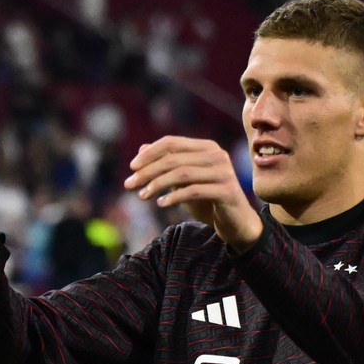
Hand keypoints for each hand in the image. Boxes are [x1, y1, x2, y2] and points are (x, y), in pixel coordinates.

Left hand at [125, 137, 262, 252]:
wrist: (234, 221)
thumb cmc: (206, 198)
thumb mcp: (183, 180)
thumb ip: (166, 164)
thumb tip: (142, 149)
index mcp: (206, 147)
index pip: (172, 142)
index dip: (150, 154)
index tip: (132, 167)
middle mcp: (217, 155)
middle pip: (174, 158)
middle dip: (148, 171)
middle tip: (129, 185)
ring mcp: (224, 172)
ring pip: (182, 173)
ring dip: (157, 184)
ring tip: (142, 196)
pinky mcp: (227, 191)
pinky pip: (194, 191)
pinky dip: (174, 197)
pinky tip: (160, 203)